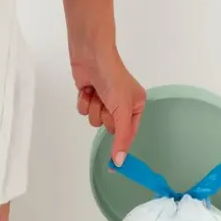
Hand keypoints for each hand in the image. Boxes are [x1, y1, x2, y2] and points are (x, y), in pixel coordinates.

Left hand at [71, 50, 145, 166]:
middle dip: (106, 117)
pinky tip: (88, 89)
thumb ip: (122, 138)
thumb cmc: (113, 79)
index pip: (128, 134)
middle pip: (109, 128)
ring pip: (95, 121)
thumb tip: (120, 162)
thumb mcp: (123, 110)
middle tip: (107, 104)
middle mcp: (121, 105)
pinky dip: (85, 101)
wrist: (92, 54)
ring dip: (94, 109)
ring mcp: (104, 101)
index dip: (120, 147)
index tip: (114, 166)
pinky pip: (84, 111)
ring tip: (97, 93)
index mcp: (136, 106)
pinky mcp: (90, 96)